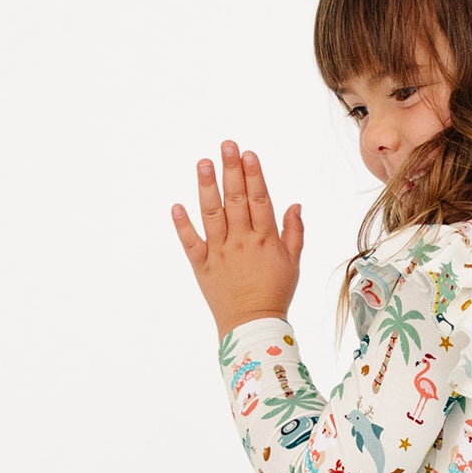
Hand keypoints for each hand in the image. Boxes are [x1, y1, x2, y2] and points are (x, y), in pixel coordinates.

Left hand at [171, 141, 303, 335]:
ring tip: (203, 163)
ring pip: (213, 215)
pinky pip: (191, 243)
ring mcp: (221, 253)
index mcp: (265, 240)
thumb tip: (294, 205)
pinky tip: (176, 206)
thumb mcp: (292, 263)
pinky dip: (183, 226)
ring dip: (207, 188)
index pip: (260, 201)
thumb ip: (294, 232)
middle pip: (236, 201)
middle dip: (231, 171)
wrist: (254, 326)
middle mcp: (241, 242)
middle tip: (227, 145)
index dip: (254, 176)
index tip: (248, 154)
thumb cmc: (275, 293)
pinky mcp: (203, 266)